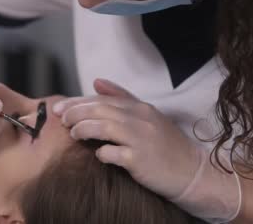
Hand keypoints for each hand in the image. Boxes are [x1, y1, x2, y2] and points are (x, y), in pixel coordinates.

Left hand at [53, 78, 240, 222]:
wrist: (192, 172)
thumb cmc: (166, 145)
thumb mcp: (147, 115)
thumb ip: (122, 97)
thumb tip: (97, 81)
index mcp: (140, 108)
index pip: (102, 99)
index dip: (78, 102)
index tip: (60, 109)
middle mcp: (141, 119)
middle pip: (100, 109)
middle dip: (76, 113)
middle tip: (62, 120)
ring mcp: (142, 139)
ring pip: (104, 127)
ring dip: (84, 129)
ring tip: (73, 134)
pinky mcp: (141, 160)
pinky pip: (114, 154)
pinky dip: (102, 153)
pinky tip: (98, 155)